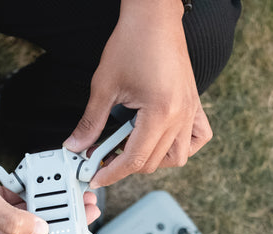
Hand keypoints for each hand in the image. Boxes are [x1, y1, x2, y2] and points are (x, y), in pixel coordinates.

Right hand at [0, 150, 99, 233]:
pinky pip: (14, 198)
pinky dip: (26, 190)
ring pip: (25, 213)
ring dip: (44, 203)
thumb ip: (14, 220)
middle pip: (31, 232)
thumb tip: (41, 229)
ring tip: (67, 193)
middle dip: (56, 221)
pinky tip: (38, 181)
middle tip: (79, 209)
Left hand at [63, 0, 212, 187]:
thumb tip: (76, 146)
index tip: (96, 176)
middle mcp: (181, 115)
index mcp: (160, 112)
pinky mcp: (195, 105)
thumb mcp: (104, 86)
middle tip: (102, 156)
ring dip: (152, 159)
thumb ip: (91, 122)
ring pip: (177, 157)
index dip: (112, 172)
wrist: (153, 18)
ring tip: (129, 146)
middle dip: (125, 165)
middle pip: (153, 162)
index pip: (135, 158)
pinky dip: (180, 147)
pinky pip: (196, 139)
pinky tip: (161, 139)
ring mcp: (191, 111)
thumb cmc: (132, 44)